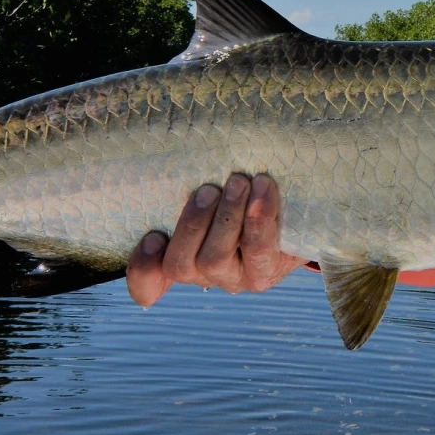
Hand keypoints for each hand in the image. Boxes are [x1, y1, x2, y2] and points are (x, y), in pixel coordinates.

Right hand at [126, 172, 303, 306]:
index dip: (142, 266)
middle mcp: (200, 274)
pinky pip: (258, 251)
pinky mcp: (264, 273)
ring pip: (214, 260)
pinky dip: (259, 219)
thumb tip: (169, 154)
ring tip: (240, 182)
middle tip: (209, 189)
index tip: (153, 236)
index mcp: (178, 254)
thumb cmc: (239, 196)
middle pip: (178, 265)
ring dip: (226, 217)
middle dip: (191, 224)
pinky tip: (263, 189)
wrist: (293, 216)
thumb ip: (192, 187)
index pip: (146, 279)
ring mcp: (232, 278)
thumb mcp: (211, 193)